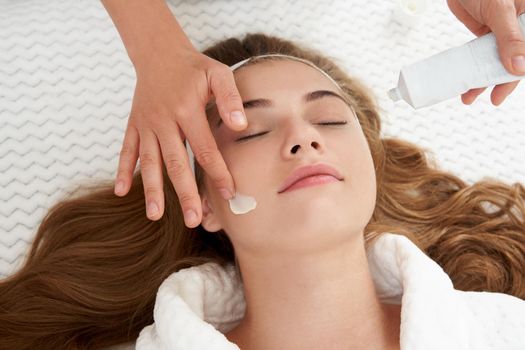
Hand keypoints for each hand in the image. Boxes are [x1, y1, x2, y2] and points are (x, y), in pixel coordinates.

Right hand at [115, 43, 247, 226]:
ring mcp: (146, 124)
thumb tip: (241, 126)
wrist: (159, 53)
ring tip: (155, 216)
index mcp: (186, 110)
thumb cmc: (194, 67)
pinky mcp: (134, 124)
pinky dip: (124, 170)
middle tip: (193, 219)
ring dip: (152, 189)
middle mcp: (164, 120)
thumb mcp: (217, 73)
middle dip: (184, 193)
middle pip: (175, 163)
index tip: (228, 193)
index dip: (217, 172)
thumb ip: (230, 98)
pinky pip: (127, 149)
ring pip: (149, 161)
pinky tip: (121, 192)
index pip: (204, 148)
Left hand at [447, 0, 524, 104]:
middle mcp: (519, 28)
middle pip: (515, 61)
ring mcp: (502, 33)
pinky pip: (482, 56)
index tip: (508, 88)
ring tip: (469, 97)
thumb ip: (509, 38)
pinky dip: (474, 70)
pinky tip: (466, 84)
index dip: (521, 73)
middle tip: (493, 99)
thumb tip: (519, 68)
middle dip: (502, 82)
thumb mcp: (499, 10)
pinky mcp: (486, 34)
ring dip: (484, 80)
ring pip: (497, 62)